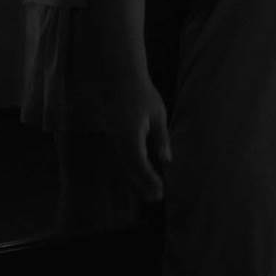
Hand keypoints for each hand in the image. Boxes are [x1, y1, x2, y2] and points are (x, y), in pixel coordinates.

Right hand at [113, 77, 171, 201]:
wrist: (117, 77)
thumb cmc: (140, 92)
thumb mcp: (156, 113)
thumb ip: (160, 138)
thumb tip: (165, 160)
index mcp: (129, 134)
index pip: (139, 163)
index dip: (149, 180)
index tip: (160, 191)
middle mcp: (117, 139)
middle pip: (128, 169)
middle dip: (142, 185)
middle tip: (156, 198)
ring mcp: (111, 138)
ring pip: (122, 165)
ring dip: (135, 181)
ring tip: (149, 194)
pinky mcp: (110, 136)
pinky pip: (119, 157)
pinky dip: (129, 169)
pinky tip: (138, 177)